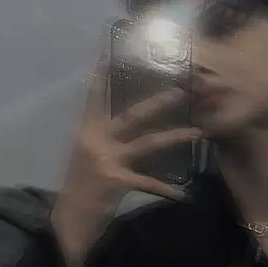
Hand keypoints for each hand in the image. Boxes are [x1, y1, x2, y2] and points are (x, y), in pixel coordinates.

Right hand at [51, 52, 199, 266]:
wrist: (70, 216)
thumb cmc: (81, 181)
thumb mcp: (89, 152)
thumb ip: (105, 134)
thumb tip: (129, 118)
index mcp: (88, 130)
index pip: (95, 96)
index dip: (101, 73)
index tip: (108, 50)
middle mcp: (96, 139)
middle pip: (132, 116)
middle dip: (157, 103)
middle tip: (181, 91)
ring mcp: (106, 160)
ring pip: (147, 143)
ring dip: (174, 137)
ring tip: (197, 132)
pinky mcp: (116, 181)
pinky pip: (148, 184)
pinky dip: (165, 189)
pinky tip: (182, 195)